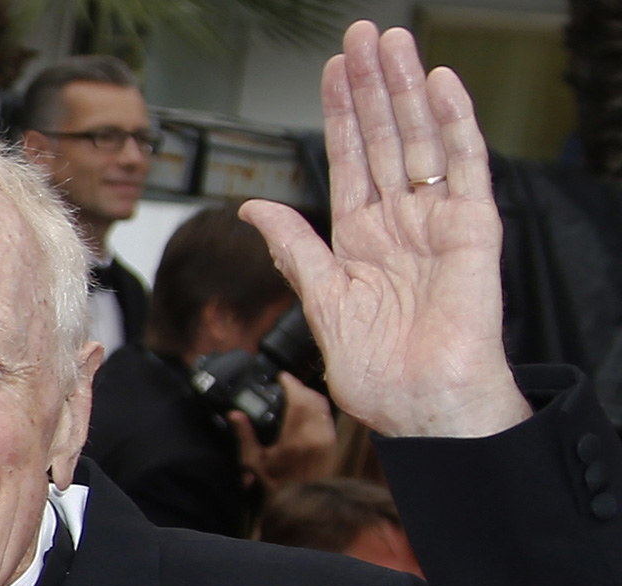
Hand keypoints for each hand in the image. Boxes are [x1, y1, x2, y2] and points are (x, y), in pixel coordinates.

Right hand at [229, 372, 336, 495]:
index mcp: (294, 438)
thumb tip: (234, 415)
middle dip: (300, 387)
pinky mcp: (332, 443)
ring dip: (309, 395)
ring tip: (296, 393)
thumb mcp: (254, 461)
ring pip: (322, 405)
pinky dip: (317, 407)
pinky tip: (306, 409)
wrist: (304, 502)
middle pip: (313, 398)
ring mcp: (326, 439)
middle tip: (287, 384)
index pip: (298, 399)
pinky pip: (326, 416)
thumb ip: (244, 435)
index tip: (282, 377)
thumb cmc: (278, 484)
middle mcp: (315, 436)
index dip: (291, 384)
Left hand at [240, 21, 530, 437]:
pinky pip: (465, 168)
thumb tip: (254, 209)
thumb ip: (295, 248)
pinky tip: (439, 86)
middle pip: (384, 140)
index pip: (349, 162)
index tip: (333, 70)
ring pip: (420, 141)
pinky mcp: (473, 231)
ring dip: (406, 91)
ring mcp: (436, 222)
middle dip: (372, 88)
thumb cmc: (378, 371)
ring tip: (392, 43)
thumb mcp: (322, 301)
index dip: (341, 115)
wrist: (423, 407)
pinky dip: (455, 125)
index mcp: (359, 240)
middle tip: (363, 35)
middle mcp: (398, 224)